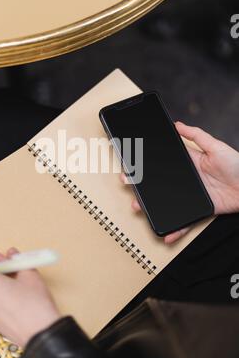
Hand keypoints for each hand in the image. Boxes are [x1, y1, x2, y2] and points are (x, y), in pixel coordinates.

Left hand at [0, 248, 59, 346]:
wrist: (41, 334)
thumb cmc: (35, 306)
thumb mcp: (30, 274)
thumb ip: (17, 260)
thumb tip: (12, 255)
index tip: (3, 259)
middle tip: (16, 270)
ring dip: (1, 282)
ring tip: (20, 285)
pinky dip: (2, 295)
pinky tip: (19, 298)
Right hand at [122, 122, 238, 243]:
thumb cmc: (237, 165)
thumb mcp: (215, 146)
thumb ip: (196, 135)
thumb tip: (178, 124)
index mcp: (190, 162)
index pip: (164, 162)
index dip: (148, 165)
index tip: (133, 165)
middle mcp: (188, 179)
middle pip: (160, 184)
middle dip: (142, 186)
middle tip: (129, 185)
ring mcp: (192, 195)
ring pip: (167, 203)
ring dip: (152, 207)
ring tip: (138, 207)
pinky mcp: (200, 209)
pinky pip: (185, 221)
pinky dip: (176, 229)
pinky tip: (166, 233)